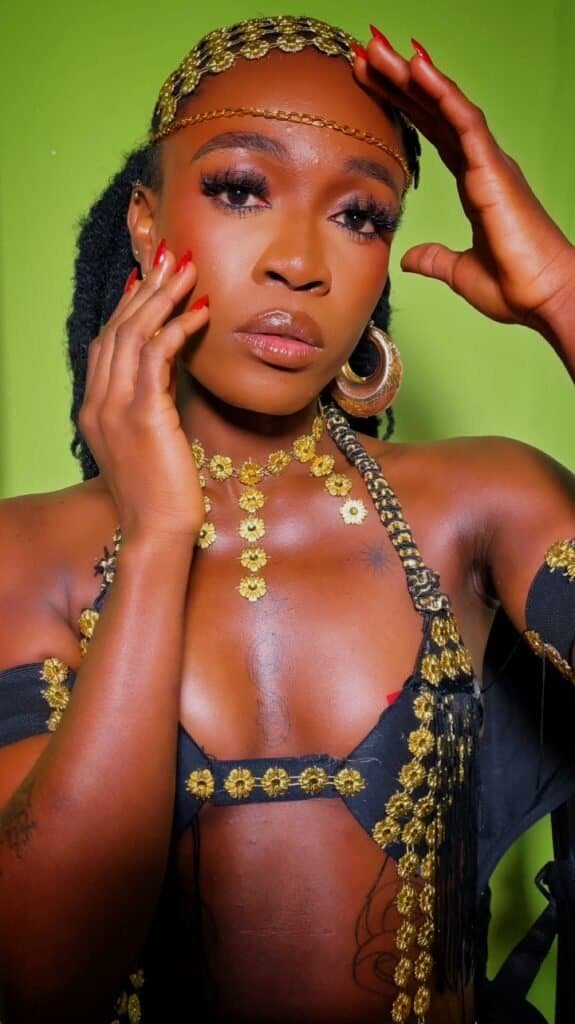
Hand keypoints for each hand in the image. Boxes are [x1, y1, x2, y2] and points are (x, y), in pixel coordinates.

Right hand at [79, 244, 208, 543]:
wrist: (158, 533)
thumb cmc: (161, 495)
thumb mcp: (149, 443)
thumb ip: (149, 406)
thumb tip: (167, 375)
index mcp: (95, 409)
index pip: (106, 343)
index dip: (126, 306)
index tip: (147, 277)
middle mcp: (98, 403)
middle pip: (118, 329)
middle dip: (147, 288)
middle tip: (172, 256)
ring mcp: (116, 408)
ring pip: (133, 335)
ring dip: (164, 297)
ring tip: (189, 271)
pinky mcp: (143, 416)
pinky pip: (157, 357)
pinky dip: (177, 328)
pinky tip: (200, 312)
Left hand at [352, 31, 574, 333]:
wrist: (544, 298)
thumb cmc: (515, 286)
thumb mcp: (460, 272)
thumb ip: (435, 259)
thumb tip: (410, 257)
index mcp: (474, 185)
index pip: (433, 134)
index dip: (404, 107)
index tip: (370, 84)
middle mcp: (482, 165)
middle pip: (434, 112)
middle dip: (399, 80)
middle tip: (364, 49)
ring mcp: (489, 163)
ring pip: (446, 106)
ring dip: (412, 75)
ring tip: (378, 47)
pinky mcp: (494, 169)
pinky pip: (465, 121)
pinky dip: (441, 93)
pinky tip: (417, 68)